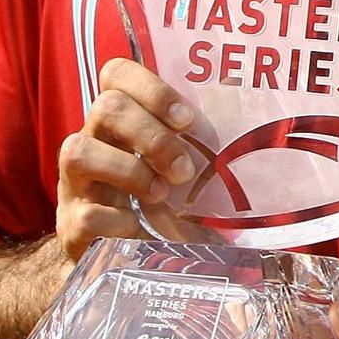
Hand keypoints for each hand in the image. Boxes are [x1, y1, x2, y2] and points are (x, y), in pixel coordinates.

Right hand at [55, 57, 203, 262]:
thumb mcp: (183, 169)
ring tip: (163, 197)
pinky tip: (140, 230)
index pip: (116, 74)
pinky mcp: (69, 225)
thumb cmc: (164, 207)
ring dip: (131, 172)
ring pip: (78, 151)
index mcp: (120, 123)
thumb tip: (269, 124)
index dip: (151, 88)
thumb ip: (204, 145)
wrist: (124, 264)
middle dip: (152, 136)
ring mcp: (74, 184)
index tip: (187, 120)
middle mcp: (91, 143)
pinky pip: (86, 213)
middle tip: (184, 171)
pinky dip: (120, 223)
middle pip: (105, 107)